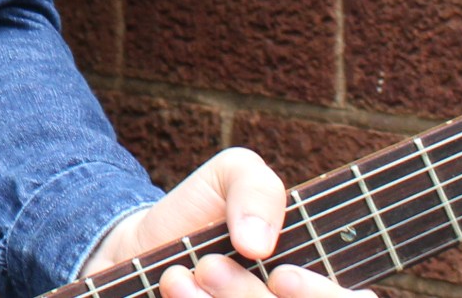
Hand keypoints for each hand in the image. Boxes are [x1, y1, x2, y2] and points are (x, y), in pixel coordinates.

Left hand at [84, 148, 375, 297]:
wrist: (139, 245)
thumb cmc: (202, 212)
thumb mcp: (233, 175)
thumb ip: (259, 189)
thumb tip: (258, 244)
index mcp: (314, 285)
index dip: (323, 297)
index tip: (281, 277)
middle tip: (209, 266)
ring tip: (178, 274)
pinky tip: (173, 286)